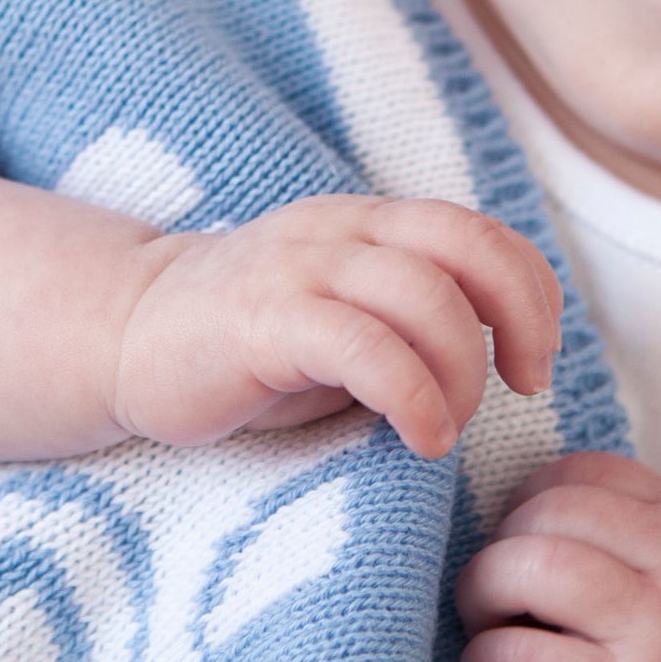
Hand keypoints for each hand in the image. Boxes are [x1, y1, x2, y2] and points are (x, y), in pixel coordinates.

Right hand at [110, 195, 562, 454]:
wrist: (125, 334)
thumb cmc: (254, 347)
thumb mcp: (351, 320)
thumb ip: (418, 320)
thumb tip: (504, 359)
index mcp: (373, 224)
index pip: (482, 231)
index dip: (531, 292)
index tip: (535, 361)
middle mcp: (344, 231)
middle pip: (468, 245)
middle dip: (520, 317)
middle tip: (523, 385)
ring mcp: (301, 268)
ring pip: (424, 295)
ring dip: (461, 372)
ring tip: (448, 427)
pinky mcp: (262, 319)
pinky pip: (363, 344)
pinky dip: (414, 394)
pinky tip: (421, 438)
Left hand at [454, 451, 660, 661]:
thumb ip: (632, 534)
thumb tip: (517, 510)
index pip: (584, 471)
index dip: (529, 501)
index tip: (519, 548)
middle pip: (549, 511)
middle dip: (498, 548)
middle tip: (492, 596)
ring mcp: (657, 632)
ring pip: (530, 568)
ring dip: (481, 595)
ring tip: (486, 630)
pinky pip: (521, 656)